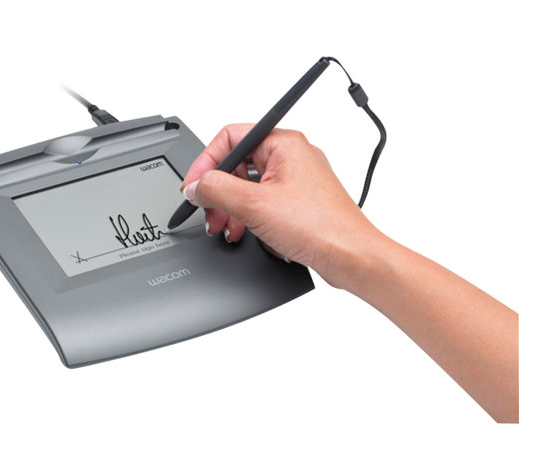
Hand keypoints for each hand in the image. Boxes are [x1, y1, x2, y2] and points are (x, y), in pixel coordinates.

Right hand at [180, 124, 382, 289]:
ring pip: (248, 186)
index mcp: (284, 143)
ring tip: (227, 228)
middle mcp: (291, 156)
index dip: (205, 162)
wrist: (351, 256)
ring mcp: (296, 180)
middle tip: (210, 214)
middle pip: (237, 164)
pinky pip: (262, 202)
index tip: (193, 186)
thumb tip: (195, 185)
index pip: (229, 137)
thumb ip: (216, 189)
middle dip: (218, 192)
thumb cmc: (321, 226)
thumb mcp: (254, 205)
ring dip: (232, 209)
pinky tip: (244, 233)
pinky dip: (248, 217)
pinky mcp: (298, 203)